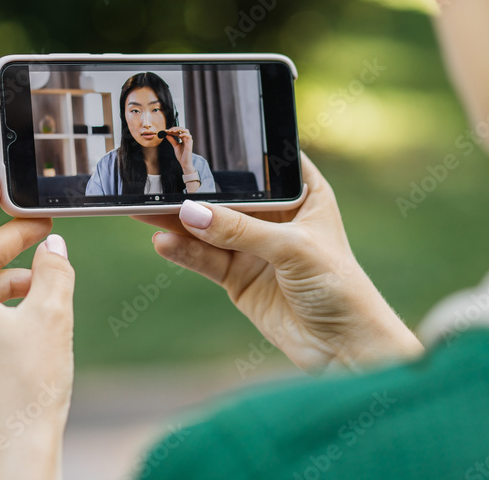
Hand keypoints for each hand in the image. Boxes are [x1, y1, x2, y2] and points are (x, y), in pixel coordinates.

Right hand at [132, 153, 421, 374]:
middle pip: (228, 197)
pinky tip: (162, 242)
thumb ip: (241, 231)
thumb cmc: (340, 287)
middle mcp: (276, 217)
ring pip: (210, 228)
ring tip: (145, 210)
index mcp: (303, 194)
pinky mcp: (238, 278)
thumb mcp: (293, 249)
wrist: (344, 349)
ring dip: (179, 221)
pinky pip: (205, 259)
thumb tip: (192, 213)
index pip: (264, 164)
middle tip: (156, 180)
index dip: (236, 152)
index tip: (197, 139)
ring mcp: (255, 248)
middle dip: (195, 190)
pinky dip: (184, 251)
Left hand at [163, 127, 193, 172]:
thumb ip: (172, 140)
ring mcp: (189, 141)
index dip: (172, 130)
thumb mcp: (175, 146)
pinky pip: (189, 136)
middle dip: (175, 128)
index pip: (178, 131)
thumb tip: (166, 134)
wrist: (184, 163)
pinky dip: (184, 134)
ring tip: (173, 131)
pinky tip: (179, 135)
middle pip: (182, 129)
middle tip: (168, 130)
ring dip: (179, 129)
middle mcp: (186, 138)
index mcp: (183, 139)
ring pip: (186, 130)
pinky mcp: (190, 144)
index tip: (165, 131)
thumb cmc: (181, 155)